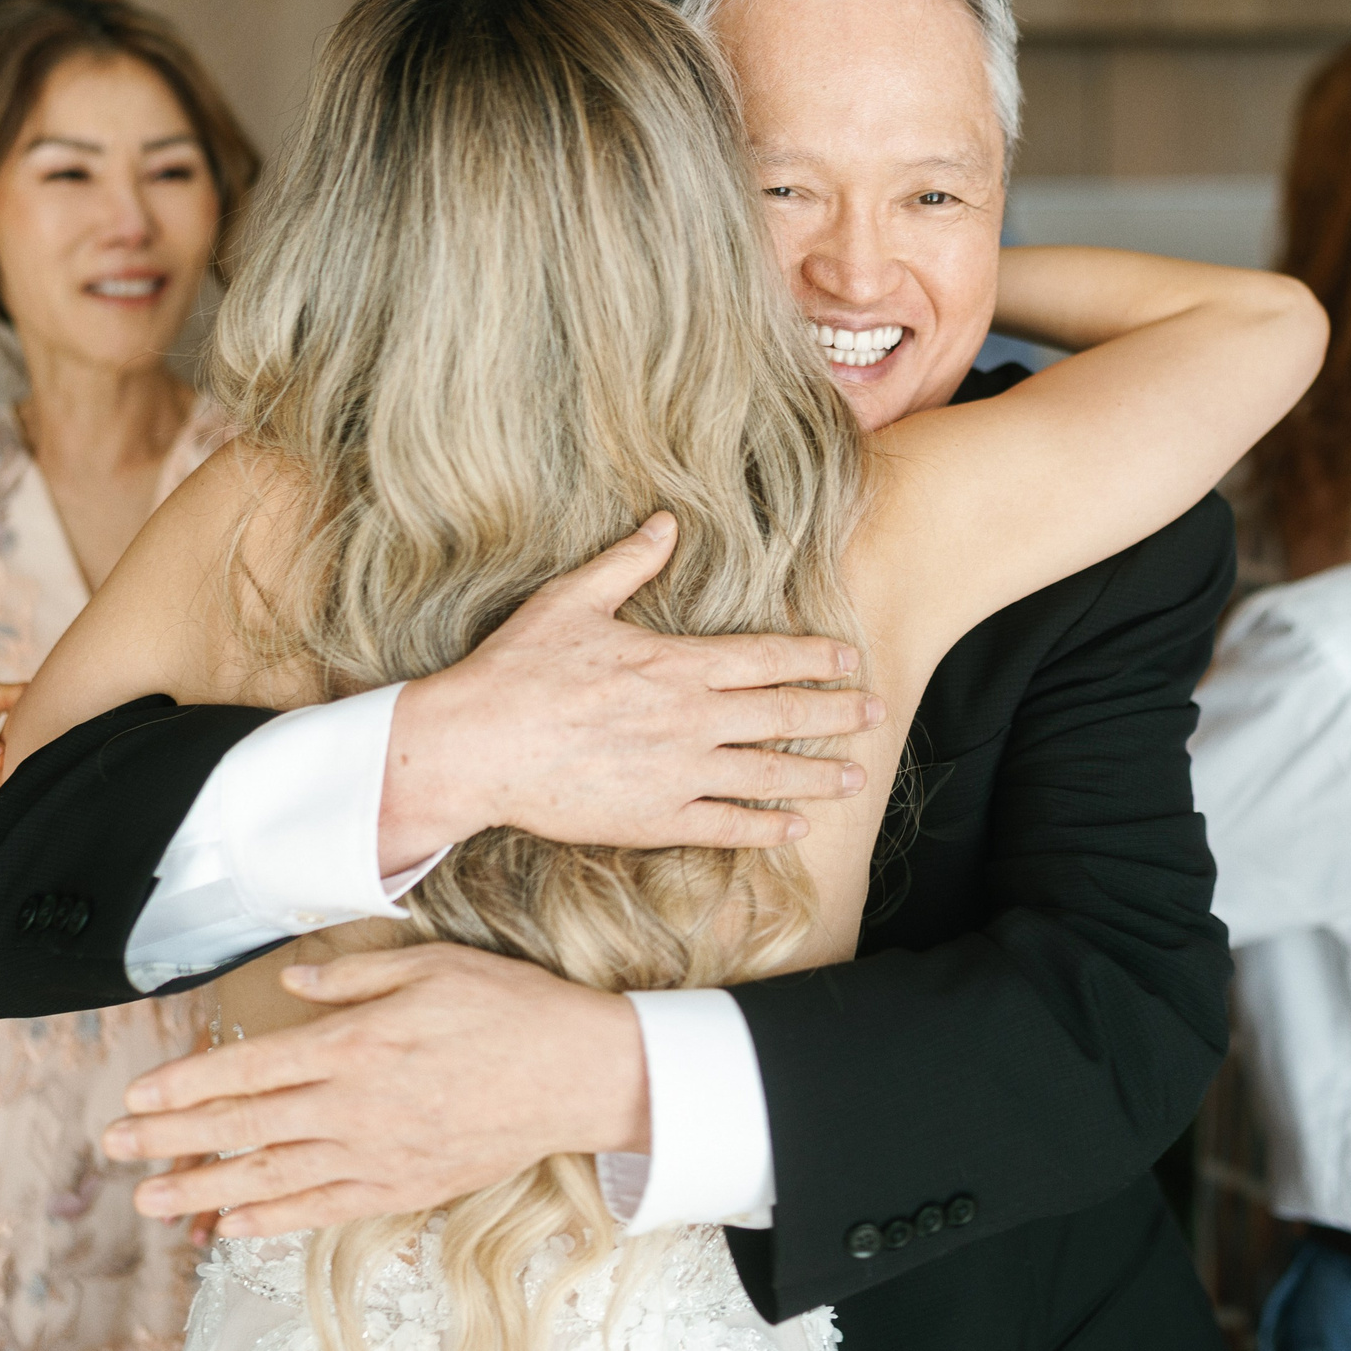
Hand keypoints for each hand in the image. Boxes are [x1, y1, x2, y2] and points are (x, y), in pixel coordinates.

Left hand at [104, 943, 646, 1235]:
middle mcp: (355, 1105)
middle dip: (171, 1139)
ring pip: (270, 1175)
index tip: (140, 1094)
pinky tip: (231, 1223)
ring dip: (203, 1187)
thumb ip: (354, 979)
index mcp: (357, 1043)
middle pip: (244, 1125)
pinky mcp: (401, 1185)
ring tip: (150, 1199)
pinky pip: (320, 1209)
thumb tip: (291, 986)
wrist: (579, 1074)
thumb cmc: (511, 1009)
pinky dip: (271, 1218)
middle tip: (116, 1148)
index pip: (249, 1067)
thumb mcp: (432, 965)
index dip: (187, 1084)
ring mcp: (376, 1153)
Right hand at [379, 511, 882, 872]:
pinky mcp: (654, 820)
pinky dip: (766, 828)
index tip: (849, 660)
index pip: (768, 659)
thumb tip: (666, 522)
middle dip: (836, 712)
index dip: (816, 658)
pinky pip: (725, 826)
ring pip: (767, 774)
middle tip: (876, 713)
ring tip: (853, 775)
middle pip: (782, 714)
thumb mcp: (571, 600)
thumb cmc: (516, 669)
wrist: (474, 746)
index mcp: (676, 664)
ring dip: (816, 774)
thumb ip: (627, 562)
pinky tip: (794, 826)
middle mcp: (690, 720)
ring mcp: (677, 774)